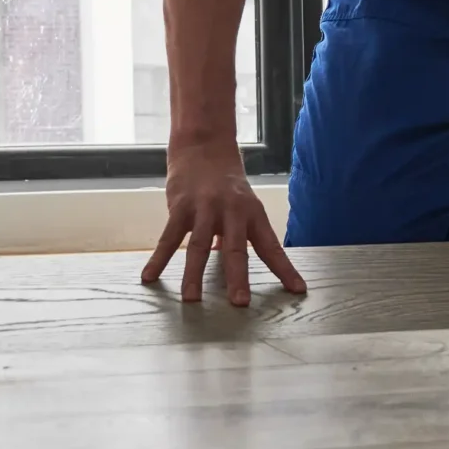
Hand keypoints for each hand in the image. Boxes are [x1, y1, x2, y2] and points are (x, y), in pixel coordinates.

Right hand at [142, 141, 307, 305]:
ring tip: (191, 300)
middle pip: (236, 249)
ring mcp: (204, 209)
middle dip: (238, 277)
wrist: (203, 146)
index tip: (298, 290)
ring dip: (194, 275)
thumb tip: (232, 266)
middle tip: (239, 303)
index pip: (272, 247)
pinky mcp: (180, 207)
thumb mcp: (242, 206)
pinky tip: (150, 277)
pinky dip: (158, 259)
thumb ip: (239, 236)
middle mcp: (231, 212)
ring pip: (199, 246)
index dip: (284, 269)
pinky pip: (169, 237)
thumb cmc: (226, 182)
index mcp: (252, 214)